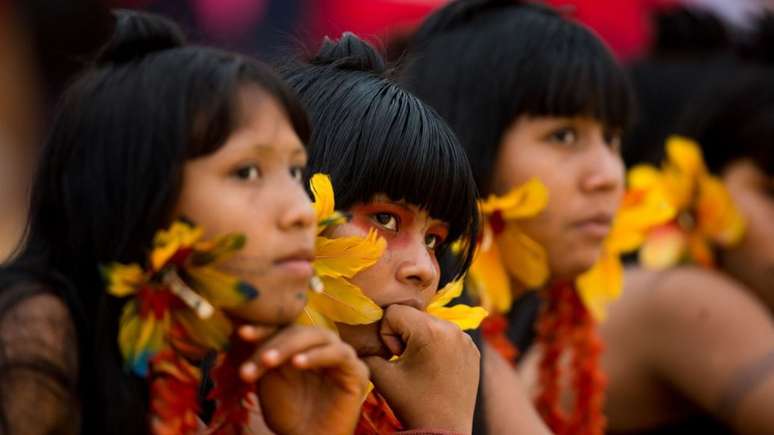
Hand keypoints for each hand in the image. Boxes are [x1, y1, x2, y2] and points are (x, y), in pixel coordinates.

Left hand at [238, 325, 369, 434]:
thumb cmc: (288, 412)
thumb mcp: (269, 381)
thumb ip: (264, 356)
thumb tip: (243, 329)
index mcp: (300, 344)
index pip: (283, 327)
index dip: (263, 328)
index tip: (241, 333)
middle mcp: (321, 345)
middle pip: (297, 330)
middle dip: (274, 344)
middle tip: (258, 359)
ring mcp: (339, 354)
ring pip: (316, 336)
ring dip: (290, 346)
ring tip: (269, 360)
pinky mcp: (356, 369)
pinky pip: (338, 353)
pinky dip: (317, 355)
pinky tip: (297, 363)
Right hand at [363, 305, 480, 432]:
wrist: (446, 432)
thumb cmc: (413, 404)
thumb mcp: (382, 376)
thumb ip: (367, 351)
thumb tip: (359, 338)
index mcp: (430, 330)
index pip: (394, 312)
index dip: (387, 334)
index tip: (396, 358)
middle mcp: (452, 328)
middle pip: (413, 316)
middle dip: (404, 336)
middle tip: (407, 364)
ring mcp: (466, 338)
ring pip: (430, 324)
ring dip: (420, 340)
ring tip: (422, 367)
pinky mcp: (473, 349)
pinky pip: (447, 336)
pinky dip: (437, 347)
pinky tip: (436, 369)